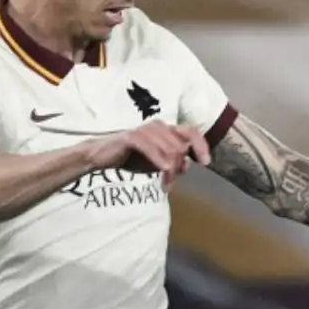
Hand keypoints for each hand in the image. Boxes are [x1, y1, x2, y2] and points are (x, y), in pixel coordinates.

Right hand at [88, 121, 209, 185]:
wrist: (103, 156)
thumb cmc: (132, 157)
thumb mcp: (159, 161)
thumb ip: (175, 161)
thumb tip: (188, 164)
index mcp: (166, 129)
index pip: (191, 132)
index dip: (201, 146)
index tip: (206, 162)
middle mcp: (157, 126)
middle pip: (181, 146)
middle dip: (180, 167)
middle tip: (170, 182)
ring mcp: (145, 130)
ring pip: (170, 150)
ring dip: (170, 170)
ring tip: (165, 183)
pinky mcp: (132, 137)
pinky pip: (153, 150)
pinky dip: (160, 163)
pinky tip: (163, 173)